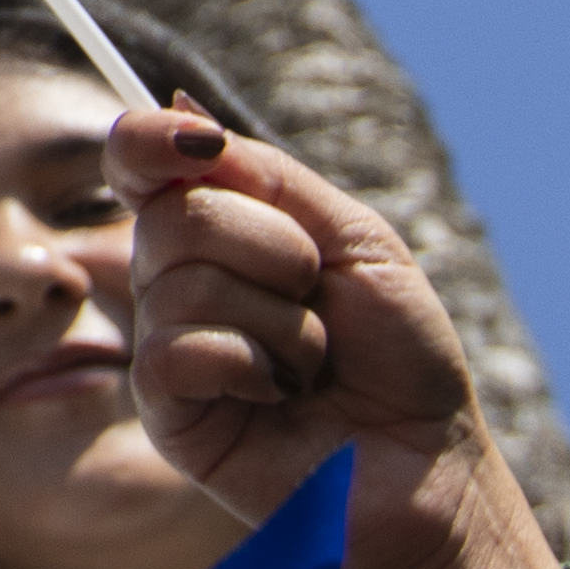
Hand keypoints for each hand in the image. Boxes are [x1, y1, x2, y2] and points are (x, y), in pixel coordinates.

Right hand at [109, 108, 568, 568]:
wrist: (428, 463)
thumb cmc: (401, 357)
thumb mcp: (352, 239)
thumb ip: (266, 175)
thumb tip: (179, 105)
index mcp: (219, 232)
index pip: (141, 162)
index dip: (148, 140)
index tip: (195, 143)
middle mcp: (178, 282)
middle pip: (173, 214)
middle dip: (271, 247)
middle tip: (317, 296)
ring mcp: (168, 347)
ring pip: (182, 284)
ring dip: (280, 321)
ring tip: (311, 364)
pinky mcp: (169, 415)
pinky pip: (177, 352)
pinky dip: (250, 365)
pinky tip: (279, 398)